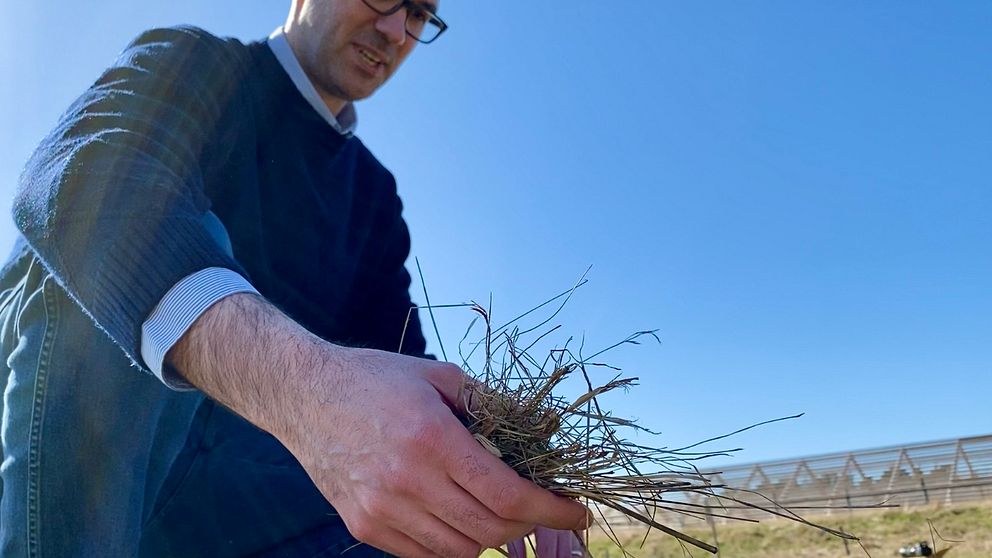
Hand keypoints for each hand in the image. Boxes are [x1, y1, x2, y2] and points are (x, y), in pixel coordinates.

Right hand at [170, 294, 589, 557]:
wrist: (304, 395)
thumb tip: (539, 433)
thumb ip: (490, 404)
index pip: (507, 495)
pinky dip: (455, 545)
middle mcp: (407, 480)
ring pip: (460, 549)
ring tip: (503, 514)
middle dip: (529, 525)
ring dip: (492, 537)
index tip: (578, 514)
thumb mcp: (440, 375)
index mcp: (431, 437)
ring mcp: (382, 509)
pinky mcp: (364, 526)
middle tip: (543, 509)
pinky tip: (463, 520)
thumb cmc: (376, 379)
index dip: (551, 511)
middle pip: (489, 529)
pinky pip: (425, 555)